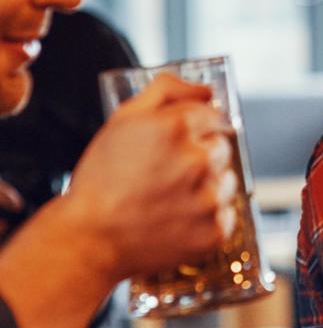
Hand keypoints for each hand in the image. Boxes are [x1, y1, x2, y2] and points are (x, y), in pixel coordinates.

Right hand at [63, 74, 237, 286]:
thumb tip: (206, 89)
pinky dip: (207, 217)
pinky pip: (225, 214)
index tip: (177, 144)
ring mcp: (209, 198)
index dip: (194, 129)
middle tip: (166, 173)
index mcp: (178, 127)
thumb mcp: (123, 119)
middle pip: (222, 147)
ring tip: (169, 198)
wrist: (90, 238)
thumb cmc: (102, 179)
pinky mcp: (214, 231)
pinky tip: (177, 218)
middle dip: (200, 155)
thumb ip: (167, 90)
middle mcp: (199, 160)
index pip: (213, 115)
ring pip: (226, 181)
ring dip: (207, 185)